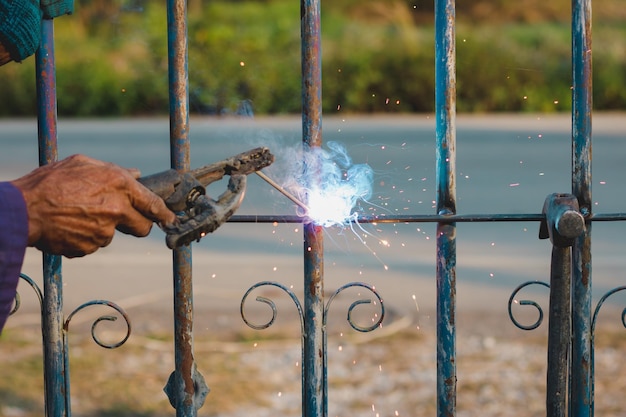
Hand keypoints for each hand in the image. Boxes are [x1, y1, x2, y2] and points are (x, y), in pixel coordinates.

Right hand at [11, 154, 176, 257]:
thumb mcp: (83, 164)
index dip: (164, 214)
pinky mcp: (90, 247)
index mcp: (119, 185)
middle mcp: (117, 209)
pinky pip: (93, 243)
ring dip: (103, 228)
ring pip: (113, 234)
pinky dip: (85, 237)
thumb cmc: (50, 182)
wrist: (23, 210)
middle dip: (138, 225)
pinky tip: (69, 225)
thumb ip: (114, 170)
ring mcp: (104, 231)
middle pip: (142, 227)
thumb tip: (136, 174)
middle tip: (122, 219)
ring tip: (78, 215)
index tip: (170, 220)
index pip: (153, 204)